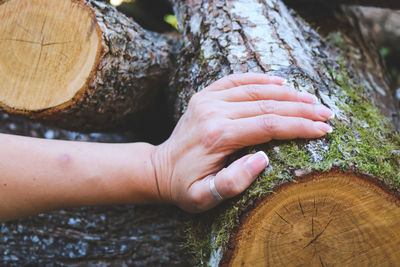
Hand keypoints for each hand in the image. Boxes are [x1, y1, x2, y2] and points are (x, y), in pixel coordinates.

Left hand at [152, 73, 332, 212]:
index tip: (323, 130)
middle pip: (267, 105)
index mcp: (217, 136)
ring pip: (256, 90)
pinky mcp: (205, 95)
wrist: (160, 169)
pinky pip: (237, 80)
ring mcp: (208, 100)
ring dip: (287, 93)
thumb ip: (232, 182)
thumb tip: (263, 158)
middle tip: (327, 114)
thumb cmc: (184, 188)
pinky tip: (281, 81)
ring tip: (312, 99)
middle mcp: (213, 112)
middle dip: (301, 110)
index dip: (299, 127)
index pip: (268, 126)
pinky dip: (260, 79)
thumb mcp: (203, 198)